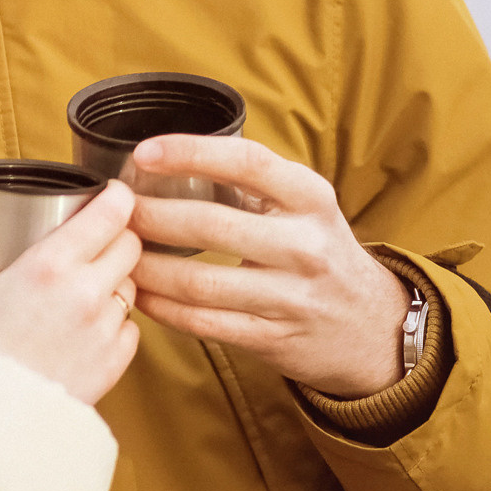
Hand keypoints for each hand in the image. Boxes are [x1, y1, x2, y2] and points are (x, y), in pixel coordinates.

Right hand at [0, 179, 143, 404]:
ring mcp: (107, 329)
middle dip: (118, 235)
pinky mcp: (116, 361)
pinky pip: (131, 327)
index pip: (112, 213)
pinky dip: (115, 321)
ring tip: (89, 284)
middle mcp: (88, 293)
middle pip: (131, 244)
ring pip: (132, 285)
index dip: (118, 196)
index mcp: (51, 265)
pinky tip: (88, 325)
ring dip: (116, 279)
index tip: (111, 194)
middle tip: (96, 239)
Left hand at [124, 136, 411, 397]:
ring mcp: (292, 296)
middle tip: (117, 213)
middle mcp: (305, 244)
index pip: (247, 163)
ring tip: (119, 256)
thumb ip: (253, 182)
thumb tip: (169, 156)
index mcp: (310, 198)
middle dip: (152, 218)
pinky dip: (165, 310)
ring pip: (200, 283)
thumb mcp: (305, 206)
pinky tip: (141, 295)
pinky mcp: (275, 338)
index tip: (144, 153)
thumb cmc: (321, 251)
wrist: (372, 326)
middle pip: (211, 226)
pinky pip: (205, 323)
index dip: (191, 153)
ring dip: (149, 269)